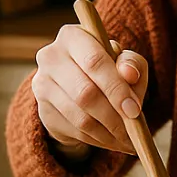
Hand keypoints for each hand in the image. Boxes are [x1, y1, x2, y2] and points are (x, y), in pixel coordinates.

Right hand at [31, 24, 148, 154]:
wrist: (78, 86)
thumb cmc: (107, 68)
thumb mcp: (124, 62)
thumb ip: (132, 64)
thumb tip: (130, 74)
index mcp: (72, 36)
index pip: (94, 62)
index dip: (116, 88)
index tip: (134, 110)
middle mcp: (50, 57)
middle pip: (85, 93)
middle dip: (114, 116)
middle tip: (133, 130)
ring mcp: (42, 85)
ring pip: (80, 117)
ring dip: (108, 133)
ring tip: (127, 139)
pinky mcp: (42, 110)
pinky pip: (74, 131)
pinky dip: (97, 140)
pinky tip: (111, 140)